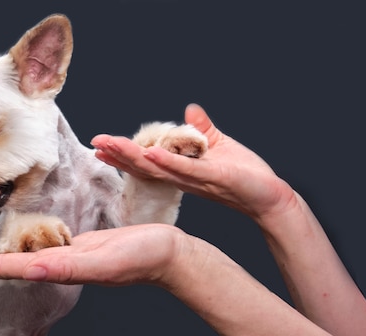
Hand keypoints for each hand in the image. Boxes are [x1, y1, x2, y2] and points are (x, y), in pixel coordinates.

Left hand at [0, 224, 187, 288]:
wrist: (168, 254)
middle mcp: (59, 264)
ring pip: (25, 252)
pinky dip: (27, 238)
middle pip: (9, 263)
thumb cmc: (143, 258)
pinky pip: (46, 241)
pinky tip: (20, 236)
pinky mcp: (81, 244)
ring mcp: (69, 255)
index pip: (9, 268)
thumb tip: (31, 269)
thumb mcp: (105, 261)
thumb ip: (69, 267)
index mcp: (60, 269)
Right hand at [91, 104, 296, 220]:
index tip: (101, 145)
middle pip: (143, 166)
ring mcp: (195, 179)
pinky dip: (168, 162)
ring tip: (110, 146)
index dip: (123, 154)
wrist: (270, 196)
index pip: (146, 161)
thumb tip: (191, 109)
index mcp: (180, 170)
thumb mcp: (220, 145)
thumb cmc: (245, 175)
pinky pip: (186, 170)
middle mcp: (181, 177)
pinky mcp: (213, 178)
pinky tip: (151, 153)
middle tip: (95, 143)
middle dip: (118, 154)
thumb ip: (202, 129)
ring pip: (157, 168)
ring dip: (133, 156)